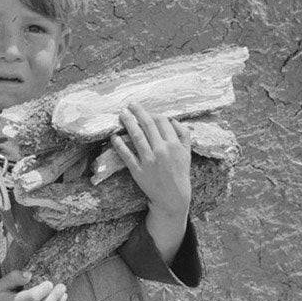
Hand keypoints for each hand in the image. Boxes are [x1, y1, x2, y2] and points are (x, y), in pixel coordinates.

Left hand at [111, 103, 191, 218]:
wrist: (173, 197)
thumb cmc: (180, 173)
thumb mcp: (187, 153)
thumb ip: (183, 135)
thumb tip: (173, 120)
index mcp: (174, 144)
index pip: (162, 121)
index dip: (152, 113)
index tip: (145, 111)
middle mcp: (161, 150)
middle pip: (148, 125)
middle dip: (138, 111)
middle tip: (130, 104)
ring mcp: (149, 161)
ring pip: (136, 136)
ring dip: (128, 122)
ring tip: (122, 114)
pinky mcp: (138, 171)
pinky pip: (127, 155)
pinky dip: (119, 145)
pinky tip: (114, 137)